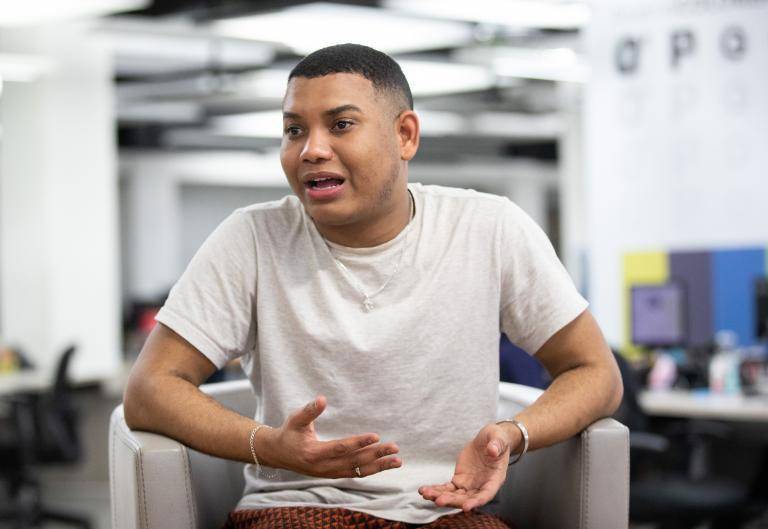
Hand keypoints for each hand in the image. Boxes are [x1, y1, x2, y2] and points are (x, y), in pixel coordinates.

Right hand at [256, 395, 401, 477]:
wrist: (278, 454)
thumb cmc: (288, 433)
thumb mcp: (296, 419)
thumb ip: (310, 410)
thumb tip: (322, 399)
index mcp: (314, 453)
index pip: (341, 448)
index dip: (359, 442)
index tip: (376, 436)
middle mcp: (324, 467)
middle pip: (354, 462)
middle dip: (376, 455)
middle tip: (395, 448)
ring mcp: (329, 473)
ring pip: (358, 472)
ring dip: (378, 466)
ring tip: (397, 461)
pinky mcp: (333, 474)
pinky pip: (355, 474)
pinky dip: (371, 470)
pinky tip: (384, 465)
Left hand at [418, 422, 518, 511]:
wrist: (490, 440)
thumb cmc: (498, 440)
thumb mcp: (499, 438)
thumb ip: (497, 444)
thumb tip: (492, 450)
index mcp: (495, 479)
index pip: (486, 494)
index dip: (476, 502)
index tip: (465, 507)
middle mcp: (481, 486)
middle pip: (466, 498)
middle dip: (452, 501)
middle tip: (439, 501)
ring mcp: (469, 485)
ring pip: (454, 495)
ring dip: (440, 496)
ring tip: (425, 494)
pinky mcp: (459, 480)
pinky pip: (447, 488)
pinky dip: (437, 489)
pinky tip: (424, 490)